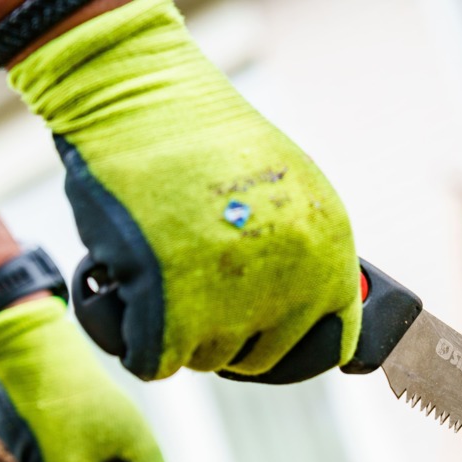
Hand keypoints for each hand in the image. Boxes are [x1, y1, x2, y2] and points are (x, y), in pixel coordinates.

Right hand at [8, 0, 361, 381]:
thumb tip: (308, 320)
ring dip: (175, 329)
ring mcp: (238, 302)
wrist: (140, 98)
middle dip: (223, 335)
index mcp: (332, 255)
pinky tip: (128, 291)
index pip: (332, 346)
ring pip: (204, 360)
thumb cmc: (201, 141)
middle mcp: (296, 285)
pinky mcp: (174, 313)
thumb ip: (302, 259)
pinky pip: (154, 363)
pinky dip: (133, 336)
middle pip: (259, 360)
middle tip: (190, 289)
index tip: (262, 341)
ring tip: (159, 265)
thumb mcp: (285, 194)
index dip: (291, 350)